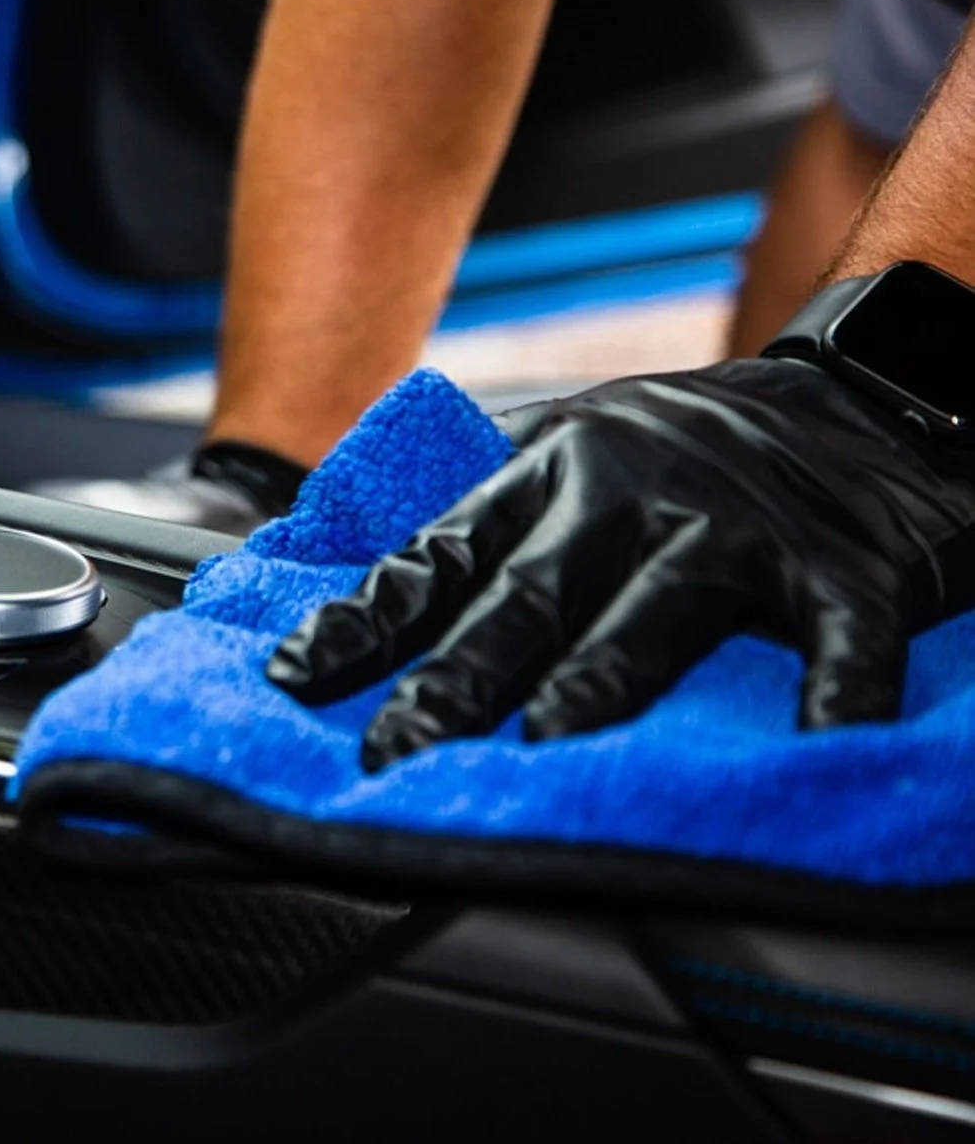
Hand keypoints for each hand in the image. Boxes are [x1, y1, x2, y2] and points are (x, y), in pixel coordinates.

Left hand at [266, 359, 974, 770]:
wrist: (847, 397)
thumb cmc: (678, 444)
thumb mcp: (563, 443)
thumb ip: (470, 503)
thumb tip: (327, 549)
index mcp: (548, 470)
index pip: (436, 554)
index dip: (363, 620)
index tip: (296, 675)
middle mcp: (628, 496)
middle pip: (526, 596)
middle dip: (454, 677)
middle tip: (393, 745)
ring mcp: (733, 530)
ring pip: (652, 611)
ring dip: (597, 678)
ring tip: (545, 737)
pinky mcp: (841, 569)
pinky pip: (836, 637)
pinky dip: (833, 688)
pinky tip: (816, 738)